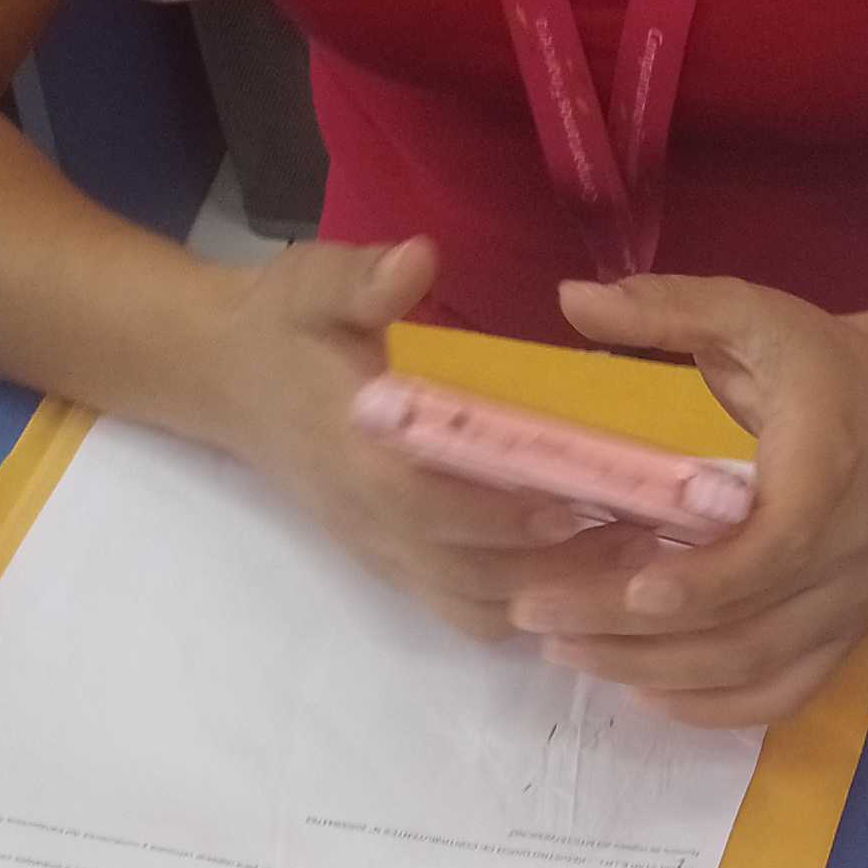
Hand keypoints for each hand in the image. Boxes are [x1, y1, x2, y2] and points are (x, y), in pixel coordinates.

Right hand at [200, 236, 607, 639]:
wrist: (226, 377)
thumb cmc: (281, 325)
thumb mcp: (313, 283)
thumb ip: (363, 278)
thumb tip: (418, 258)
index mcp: (351, 452)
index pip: (423, 504)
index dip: (497, 513)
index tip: (572, 502)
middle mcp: (368, 518)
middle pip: (465, 573)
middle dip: (554, 567)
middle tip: (642, 537)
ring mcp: (382, 550)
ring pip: (472, 606)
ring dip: (551, 596)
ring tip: (632, 562)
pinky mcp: (395, 563)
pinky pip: (463, 609)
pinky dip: (526, 607)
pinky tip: (587, 579)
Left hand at [512, 272, 867, 726]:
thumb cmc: (822, 367)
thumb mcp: (753, 316)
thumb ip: (668, 309)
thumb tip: (571, 298)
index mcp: (831, 476)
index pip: (773, 551)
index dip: (702, 580)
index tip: (625, 588)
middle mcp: (848, 560)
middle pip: (743, 626)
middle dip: (635, 634)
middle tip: (541, 618)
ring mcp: (847, 610)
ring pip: (751, 671)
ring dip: (655, 674)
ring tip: (567, 651)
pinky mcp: (840, 639)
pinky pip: (778, 696)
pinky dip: (711, 708)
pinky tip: (641, 690)